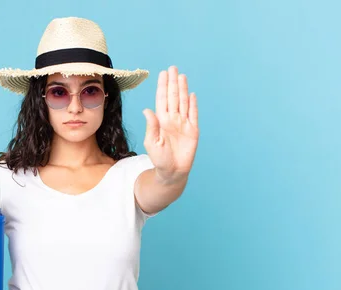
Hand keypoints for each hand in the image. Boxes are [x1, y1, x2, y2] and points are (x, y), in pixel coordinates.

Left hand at [143, 65, 198, 182]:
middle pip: (173, 97)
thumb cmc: (159, 159)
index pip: (162, 99)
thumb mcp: (152, 142)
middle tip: (172, 68)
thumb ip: (151, 126)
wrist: (173, 171)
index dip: (163, 87)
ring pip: (183, 102)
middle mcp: (172, 119)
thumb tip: (147, 109)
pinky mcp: (193, 130)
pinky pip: (193, 114)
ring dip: (183, 89)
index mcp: (161, 121)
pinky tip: (192, 94)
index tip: (163, 74)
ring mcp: (183, 124)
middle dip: (172, 82)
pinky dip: (193, 104)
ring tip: (181, 76)